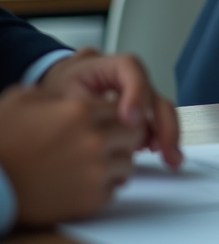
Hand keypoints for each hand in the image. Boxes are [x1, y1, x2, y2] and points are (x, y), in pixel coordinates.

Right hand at [0, 86, 139, 225]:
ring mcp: (95, 170)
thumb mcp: (22, 100)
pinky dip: (103, 187)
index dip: (114, 115)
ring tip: (95, 164)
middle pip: (131, 134)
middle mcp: (93, 138)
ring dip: (115, 163)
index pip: (122, 107)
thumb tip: (68, 95)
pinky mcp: (90, 198)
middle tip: (107, 143)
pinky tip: (85, 182)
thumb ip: (55, 93)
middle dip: (120, 138)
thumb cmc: (1, 142)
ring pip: (128, 163)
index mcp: (80, 110)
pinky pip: (114, 190)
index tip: (107, 123)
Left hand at [40, 49, 182, 167]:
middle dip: (162, 122)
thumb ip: (86, 111)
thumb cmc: (51, 96)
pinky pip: (153, 120)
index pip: (129, 67)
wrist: (46, 97)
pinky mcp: (135, 108)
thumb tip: (115, 130)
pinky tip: (160, 153)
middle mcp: (123, 76)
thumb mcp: (58, 99)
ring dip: (166, 133)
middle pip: (152, 92)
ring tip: (170, 157)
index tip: (131, 120)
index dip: (136, 92)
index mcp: (100, 65)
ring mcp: (133, 92)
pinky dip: (157, 137)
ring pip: (158, 108)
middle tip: (165, 149)